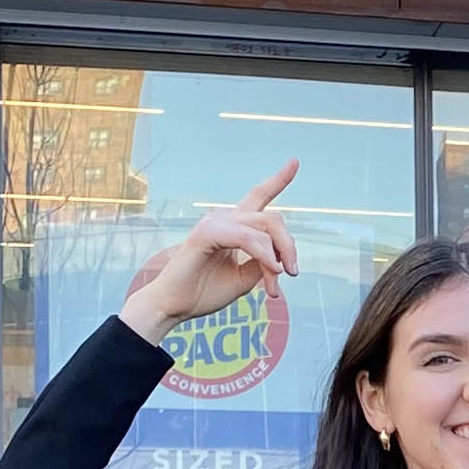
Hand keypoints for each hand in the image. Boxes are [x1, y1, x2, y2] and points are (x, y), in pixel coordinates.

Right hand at [119, 163, 301, 342]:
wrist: (174, 306)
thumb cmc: (204, 292)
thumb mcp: (245, 278)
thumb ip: (264, 262)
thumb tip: (281, 256)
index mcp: (234, 226)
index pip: (258, 197)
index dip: (278, 180)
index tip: (294, 162)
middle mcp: (224, 219)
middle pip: (272, 219)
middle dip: (289, 246)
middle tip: (293, 273)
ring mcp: (214, 223)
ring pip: (264, 228)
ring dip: (276, 258)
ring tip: (274, 285)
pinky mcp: (206, 233)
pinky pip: (248, 239)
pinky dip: (264, 255)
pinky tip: (271, 270)